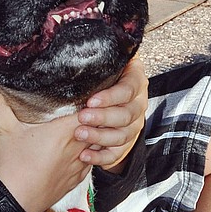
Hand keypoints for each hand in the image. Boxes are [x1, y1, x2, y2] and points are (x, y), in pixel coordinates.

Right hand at [0, 85, 90, 211]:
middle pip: (100, 128)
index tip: (88, 94)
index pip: (93, 112)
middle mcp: (77, 148)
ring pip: (99, 146)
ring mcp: (78, 166)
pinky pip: (91, 162)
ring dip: (95, 136)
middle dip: (97, 117)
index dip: (94, 101)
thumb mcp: (3, 130)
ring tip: (87, 126)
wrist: (11, 202)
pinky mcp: (76, 180)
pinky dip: (89, 154)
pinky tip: (79, 149)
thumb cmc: (10, 166)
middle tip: (90, 107)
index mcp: (64, 132)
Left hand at [76, 55, 147, 170]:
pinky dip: (101, 157)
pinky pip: (118, 154)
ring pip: (123, 135)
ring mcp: (134, 124)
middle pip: (127, 114)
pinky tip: (85, 155)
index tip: (91, 101)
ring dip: (100, 137)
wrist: (104, 99)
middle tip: (82, 118)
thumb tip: (72, 54)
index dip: (111, 97)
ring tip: (80, 135)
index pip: (129, 88)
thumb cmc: (98, 79)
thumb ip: (94, 63)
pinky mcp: (126, 143)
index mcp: (134, 80)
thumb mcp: (100, 67)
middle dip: (103, 118)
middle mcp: (138, 102)